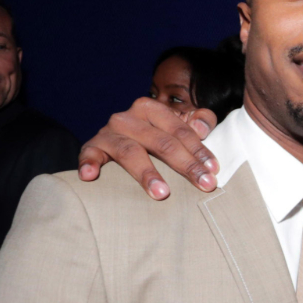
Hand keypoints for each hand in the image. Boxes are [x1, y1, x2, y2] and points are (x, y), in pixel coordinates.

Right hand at [78, 97, 220, 199]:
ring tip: (162, 193)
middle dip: (185, 165)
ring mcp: (108, 133)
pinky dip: (89, 163)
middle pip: (161, 142)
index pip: (180, 131)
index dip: (199, 150)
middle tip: (203, 184)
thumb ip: (200, 120)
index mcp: (151, 109)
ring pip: (130, 151)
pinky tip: (90, 176)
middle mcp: (128, 118)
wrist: (116, 139)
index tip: (213, 170)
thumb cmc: (154, 136)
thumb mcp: (178, 125)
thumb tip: (202, 127)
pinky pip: (89, 154)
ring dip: (147, 173)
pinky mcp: (92, 147)